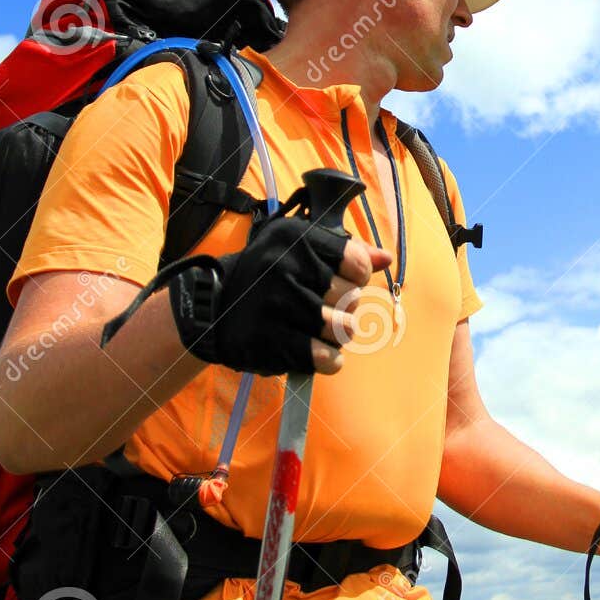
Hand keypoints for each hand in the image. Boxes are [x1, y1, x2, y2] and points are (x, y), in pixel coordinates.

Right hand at [170, 215, 390, 376]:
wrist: (214, 307)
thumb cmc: (268, 276)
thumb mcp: (301, 249)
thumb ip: (347, 252)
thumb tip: (386, 259)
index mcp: (296, 239)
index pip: (358, 264)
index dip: (357, 278)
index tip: (342, 281)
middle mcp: (284, 268)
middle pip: (352, 299)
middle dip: (347, 309)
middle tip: (328, 309)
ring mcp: (275, 306)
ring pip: (343, 330)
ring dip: (339, 336)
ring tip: (323, 331)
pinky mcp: (269, 341)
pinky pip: (325, 358)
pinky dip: (329, 360)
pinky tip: (317, 352)